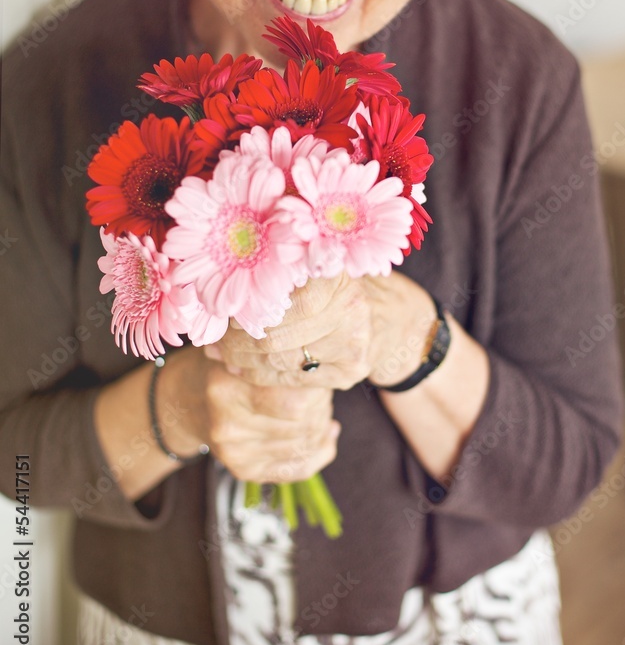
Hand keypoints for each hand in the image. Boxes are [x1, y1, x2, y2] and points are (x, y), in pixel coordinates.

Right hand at [157, 345, 339, 483]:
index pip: (296, 397)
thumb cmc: (227, 367)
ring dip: (322, 424)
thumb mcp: (244, 350)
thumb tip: (326, 371)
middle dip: (322, 404)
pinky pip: (299, 468)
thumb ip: (278, 357)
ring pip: (305, 444)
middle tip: (321, 390)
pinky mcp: (244, 471)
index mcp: (227, 386)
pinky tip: (324, 434)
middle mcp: (228, 424)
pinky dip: (321, 450)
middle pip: (303, 421)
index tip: (318, 372)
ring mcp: (235, 452)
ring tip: (317, 407)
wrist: (188, 401)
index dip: (317, 386)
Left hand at [204, 271, 437, 389]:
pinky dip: (262, 376)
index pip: (275, 297)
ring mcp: (353, 342)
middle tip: (212, 339)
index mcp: (334, 271)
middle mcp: (349, 306)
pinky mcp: (351, 372)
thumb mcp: (314, 265)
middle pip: (274, 333)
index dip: (241, 308)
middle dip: (235, 340)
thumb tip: (217, 281)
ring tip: (222, 353)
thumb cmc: (338, 286)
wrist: (392, 318)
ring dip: (243, 360)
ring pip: (280, 359)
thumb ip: (277, 267)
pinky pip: (294, 379)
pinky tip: (244, 368)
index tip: (218, 309)